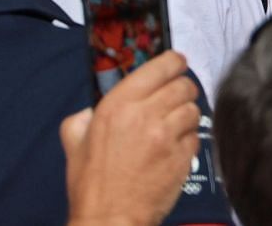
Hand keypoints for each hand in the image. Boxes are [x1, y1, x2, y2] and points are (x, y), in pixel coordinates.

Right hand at [63, 51, 202, 225]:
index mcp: (117, 105)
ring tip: (172, 128)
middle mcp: (145, 114)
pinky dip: (188, 140)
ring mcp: (167, 135)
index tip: (177, 63)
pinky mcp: (183, 155)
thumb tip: (92, 109)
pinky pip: (196, 136)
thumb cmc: (91, 183)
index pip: (161, 66)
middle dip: (182, 89)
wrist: (110, 218)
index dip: (174, 62)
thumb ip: (83, 118)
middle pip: (184, 85)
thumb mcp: (75, 144)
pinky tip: (173, 150)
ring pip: (194, 109)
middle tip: (175, 99)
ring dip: (186, 115)